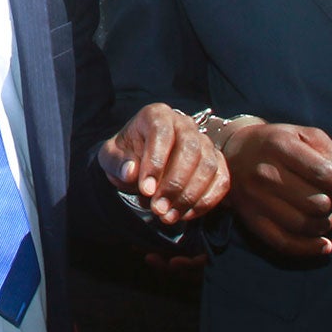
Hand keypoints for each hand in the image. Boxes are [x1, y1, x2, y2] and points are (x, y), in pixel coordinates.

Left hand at [97, 103, 228, 226]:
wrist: (142, 160)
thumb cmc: (126, 155)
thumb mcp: (110, 156)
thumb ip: (116, 162)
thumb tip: (131, 172)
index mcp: (157, 115)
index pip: (161, 132)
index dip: (155, 161)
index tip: (146, 189)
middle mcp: (184, 124)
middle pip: (190, 149)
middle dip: (175, 183)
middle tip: (158, 209)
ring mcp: (204, 141)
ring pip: (208, 166)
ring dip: (190, 196)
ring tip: (168, 216)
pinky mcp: (216, 161)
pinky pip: (221, 179)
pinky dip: (206, 200)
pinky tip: (185, 214)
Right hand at [220, 122, 331, 259]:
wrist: (232, 153)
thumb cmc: (277, 143)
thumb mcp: (303, 134)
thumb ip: (329, 151)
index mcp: (280, 147)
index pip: (322, 172)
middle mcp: (265, 173)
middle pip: (316, 202)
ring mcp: (256, 199)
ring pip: (304, 224)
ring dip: (325, 224)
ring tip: (327, 215)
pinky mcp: (251, 219)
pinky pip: (284, 242)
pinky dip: (309, 248)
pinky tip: (324, 245)